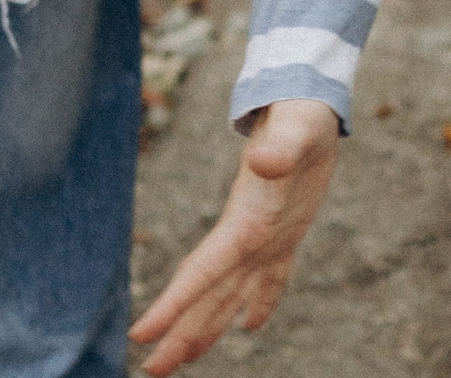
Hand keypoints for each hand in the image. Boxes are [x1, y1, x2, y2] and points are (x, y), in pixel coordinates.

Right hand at [131, 98, 339, 370]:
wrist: (309, 99)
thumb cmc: (301, 114)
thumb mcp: (298, 130)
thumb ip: (282, 148)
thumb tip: (262, 158)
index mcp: (243, 220)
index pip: (201, 271)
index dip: (173, 304)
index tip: (142, 334)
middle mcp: (245, 234)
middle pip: (205, 294)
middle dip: (179, 333)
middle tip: (152, 373)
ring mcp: (264, 235)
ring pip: (229, 292)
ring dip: (206, 326)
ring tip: (183, 362)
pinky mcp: (286, 232)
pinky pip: (269, 277)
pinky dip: (259, 302)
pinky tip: (250, 326)